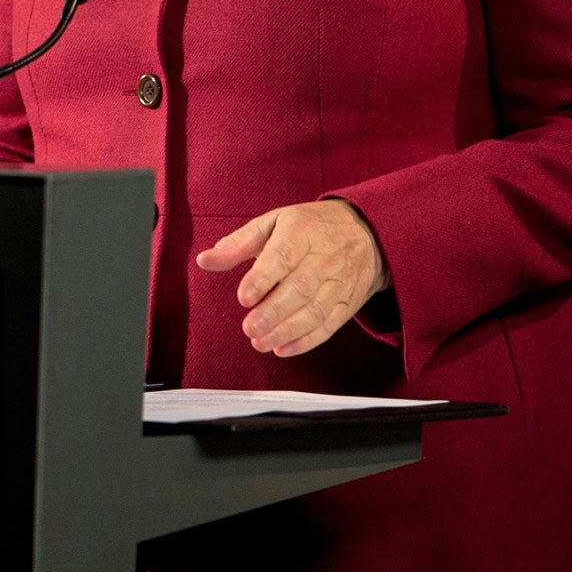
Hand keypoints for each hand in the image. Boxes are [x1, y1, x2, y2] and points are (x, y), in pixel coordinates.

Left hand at [197, 199, 387, 357]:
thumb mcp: (273, 223)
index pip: (283, 256)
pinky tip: (284, 349)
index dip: (263, 279)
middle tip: (249, 328)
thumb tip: (205, 260)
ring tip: (260, 342)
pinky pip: (329, 325)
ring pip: (315, 311)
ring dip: (286, 331)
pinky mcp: (348, 303)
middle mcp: (324, 258)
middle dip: (273, 312)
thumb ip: (238, 243)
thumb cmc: (310, 227)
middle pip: (300, 288)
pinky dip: (307, 341)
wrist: (366, 232)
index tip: (244, 298)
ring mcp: (339, 282)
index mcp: (302, 232)